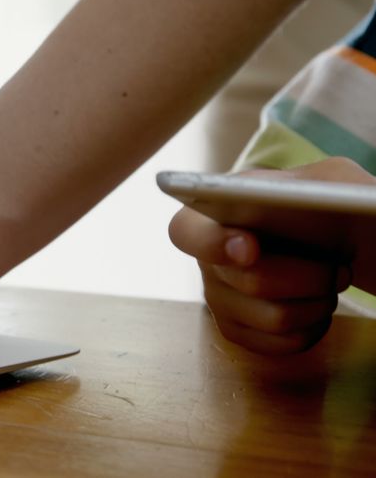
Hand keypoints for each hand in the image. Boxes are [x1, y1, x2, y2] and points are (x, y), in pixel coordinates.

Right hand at [168, 158, 375, 354]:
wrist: (322, 240)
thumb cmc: (314, 207)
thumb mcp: (318, 181)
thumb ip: (310, 187)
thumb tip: (312, 204)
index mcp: (207, 215)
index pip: (186, 232)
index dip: (213, 243)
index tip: (250, 248)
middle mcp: (205, 261)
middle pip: (252, 281)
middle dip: (310, 276)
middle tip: (338, 267)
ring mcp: (218, 300)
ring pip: (275, 317)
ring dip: (318, 302)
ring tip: (329, 284)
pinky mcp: (239, 330)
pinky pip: (283, 342)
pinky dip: (314, 325)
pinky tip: (316, 304)